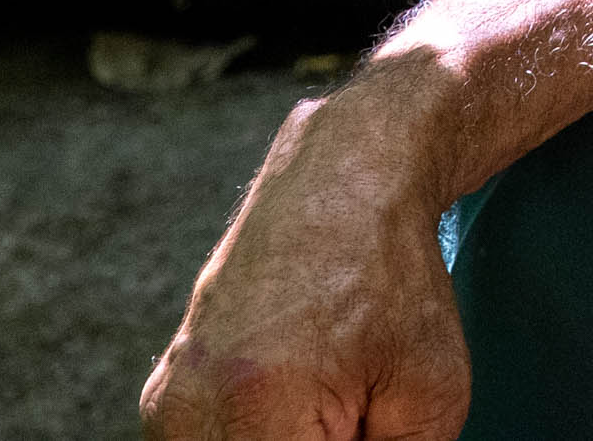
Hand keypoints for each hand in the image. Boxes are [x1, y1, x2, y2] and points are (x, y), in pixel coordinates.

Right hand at [142, 90, 471, 440]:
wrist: (343, 177)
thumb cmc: (395, 282)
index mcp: (258, 408)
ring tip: (329, 412)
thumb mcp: (426, 396)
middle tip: (350, 420)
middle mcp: (191, 406)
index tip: (362, 435)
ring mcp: (169, 398)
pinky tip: (302, 410)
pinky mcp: (165, 391)